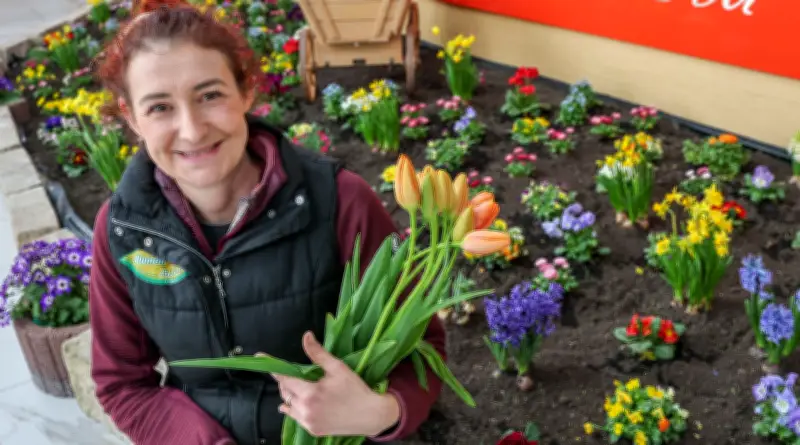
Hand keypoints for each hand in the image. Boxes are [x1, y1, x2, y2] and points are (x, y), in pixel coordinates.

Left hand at [266, 331, 400, 436]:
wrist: (371, 415)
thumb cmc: (356, 389)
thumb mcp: (338, 368)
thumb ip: (318, 353)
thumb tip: (306, 336)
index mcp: (311, 393)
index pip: (285, 378)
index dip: (272, 367)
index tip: (260, 357)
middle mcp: (306, 410)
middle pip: (285, 391)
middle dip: (288, 380)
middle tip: (301, 374)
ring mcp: (308, 422)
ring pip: (288, 405)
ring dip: (291, 395)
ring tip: (305, 388)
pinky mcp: (312, 430)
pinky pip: (295, 416)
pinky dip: (296, 408)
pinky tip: (304, 402)